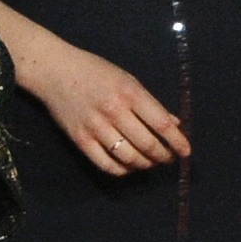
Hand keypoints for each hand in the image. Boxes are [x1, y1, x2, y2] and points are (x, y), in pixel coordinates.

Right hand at [20, 37, 189, 174]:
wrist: (54, 71)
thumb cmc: (96, 72)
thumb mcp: (128, 80)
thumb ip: (151, 104)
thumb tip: (175, 124)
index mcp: (131, 94)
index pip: (162, 124)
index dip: (178, 141)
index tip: (186, 151)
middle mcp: (114, 112)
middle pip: (147, 144)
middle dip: (163, 156)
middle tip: (169, 158)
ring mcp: (95, 127)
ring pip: (128, 157)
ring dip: (145, 164)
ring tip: (151, 162)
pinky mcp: (79, 139)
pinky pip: (105, 164)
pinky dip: (122, 170)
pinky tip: (129, 166)